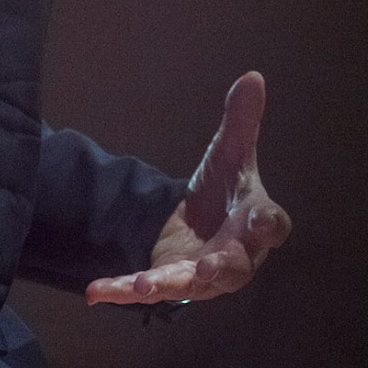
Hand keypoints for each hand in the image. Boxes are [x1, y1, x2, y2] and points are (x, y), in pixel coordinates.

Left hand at [86, 72, 289, 306]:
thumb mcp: (231, 154)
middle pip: (235, 266)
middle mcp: (234, 256)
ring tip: (143, 286)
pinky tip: (96, 291)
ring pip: (188, 284)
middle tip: (209, 268)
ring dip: (166, 285)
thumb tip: (253, 76)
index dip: (267, 224)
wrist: (199, 222)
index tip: (260, 220)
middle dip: (222, 267)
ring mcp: (201, 274)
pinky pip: (147, 287)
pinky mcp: (169, 279)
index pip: (271, 226)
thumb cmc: (225, 192)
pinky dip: (121, 289)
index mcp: (254, 224)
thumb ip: (241, 121)